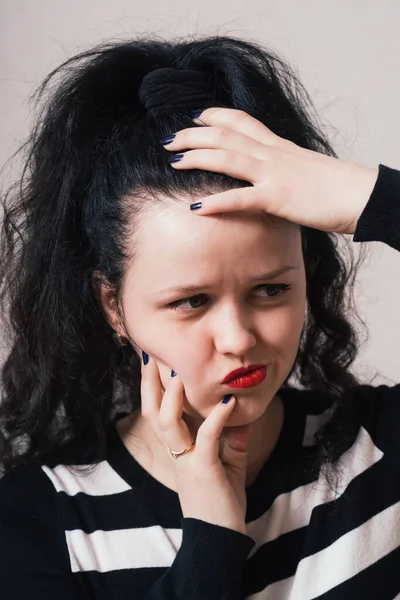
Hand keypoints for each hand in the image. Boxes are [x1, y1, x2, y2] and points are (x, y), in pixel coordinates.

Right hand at [140, 355, 254, 534]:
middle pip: (152, 412)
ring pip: (167, 422)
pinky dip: (217, 417)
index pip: (156, 412)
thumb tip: (239, 416)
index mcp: (176, 450)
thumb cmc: (221, 503)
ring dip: (172, 395)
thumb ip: (231, 441)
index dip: (150, 387)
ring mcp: (185, 460)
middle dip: (149, 383)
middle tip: (151, 354)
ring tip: (179, 370)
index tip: (151, 361)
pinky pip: (206, 437)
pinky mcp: (203, 468)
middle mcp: (174, 453)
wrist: (220, 539)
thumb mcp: (227, 466)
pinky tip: (228, 400)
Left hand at [163, 107, 378, 234]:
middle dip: (193, 135)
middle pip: (226, 135)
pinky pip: (240, 198)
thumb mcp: (307, 170)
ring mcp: (274, 174)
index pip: (242, 121)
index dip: (215, 116)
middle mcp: (273, 154)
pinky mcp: (277, 198)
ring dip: (196, 157)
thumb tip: (273, 177)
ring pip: (228, 157)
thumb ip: (286, 169)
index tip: (195, 117)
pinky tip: (196, 208)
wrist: (362, 196)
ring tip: (173, 162)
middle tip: (169, 140)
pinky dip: (216, 202)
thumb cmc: (338, 188)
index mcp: (280, 147)